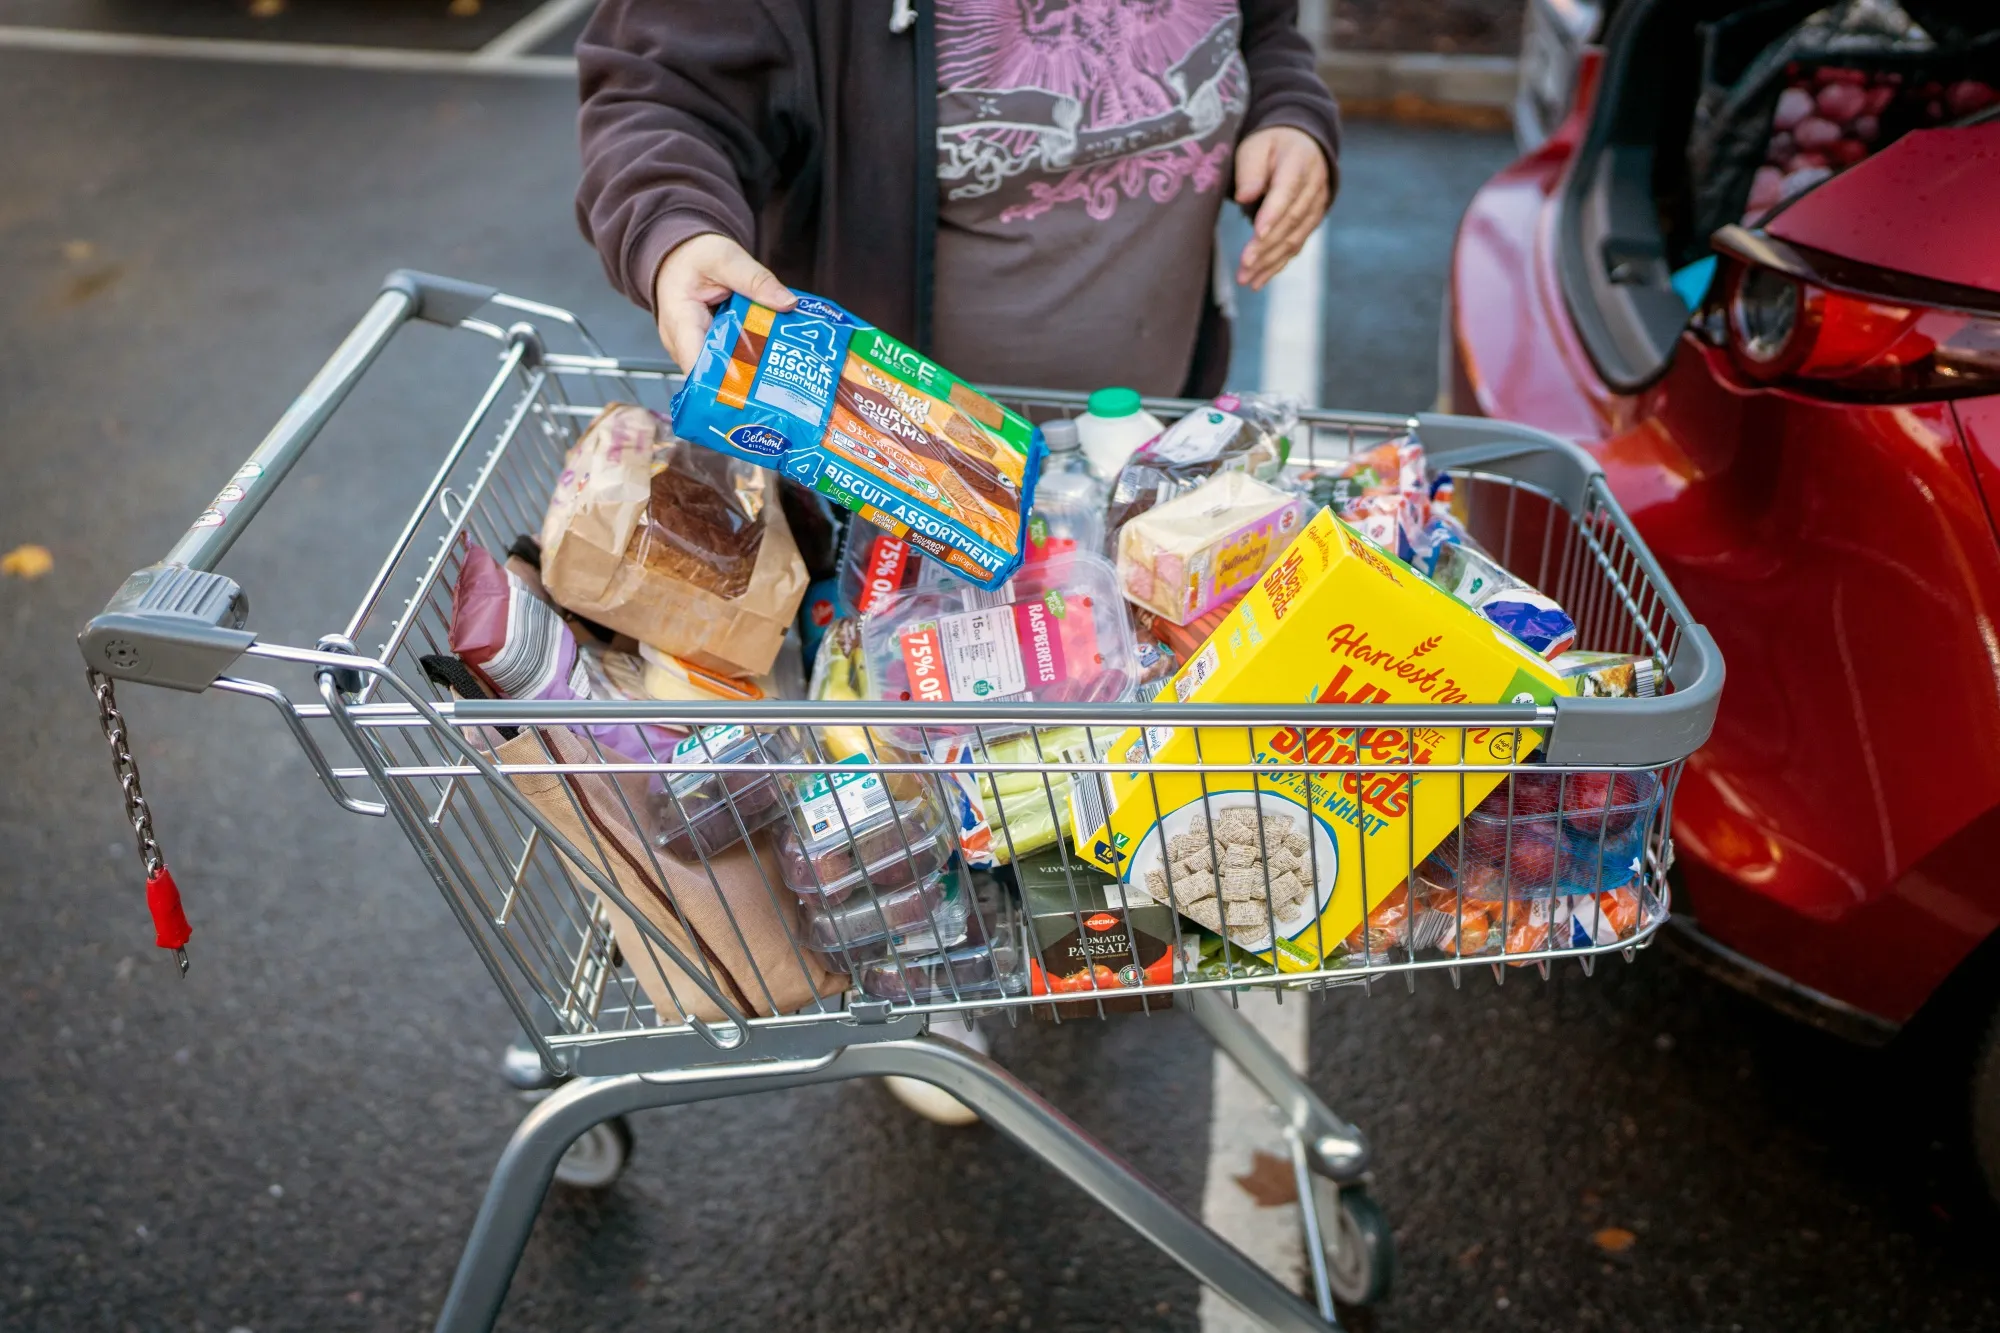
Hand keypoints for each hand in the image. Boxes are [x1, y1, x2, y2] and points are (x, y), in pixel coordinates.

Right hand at [652, 232, 795, 370]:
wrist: (679, 257)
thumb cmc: (693, 258)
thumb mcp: (726, 259)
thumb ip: (756, 280)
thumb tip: (787, 303)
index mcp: (680, 321)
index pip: (697, 362)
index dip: (723, 379)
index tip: (753, 382)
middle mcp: (681, 343)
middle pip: (713, 372)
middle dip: (745, 377)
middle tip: (779, 375)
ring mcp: (692, 349)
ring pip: (721, 369)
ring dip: (748, 368)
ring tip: (778, 367)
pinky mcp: (705, 348)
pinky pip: (725, 359)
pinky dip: (746, 357)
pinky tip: (768, 355)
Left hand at [1233, 125, 1332, 290]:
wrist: (1301, 144)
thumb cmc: (1271, 145)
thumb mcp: (1256, 146)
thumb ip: (1251, 170)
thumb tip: (1244, 197)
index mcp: (1299, 163)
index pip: (1287, 192)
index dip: (1273, 215)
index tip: (1257, 235)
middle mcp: (1314, 187)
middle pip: (1291, 221)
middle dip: (1267, 246)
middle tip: (1244, 265)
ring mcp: (1316, 206)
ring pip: (1294, 238)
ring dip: (1270, 261)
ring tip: (1246, 278)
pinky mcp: (1311, 221)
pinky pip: (1296, 245)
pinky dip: (1278, 264)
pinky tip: (1259, 279)